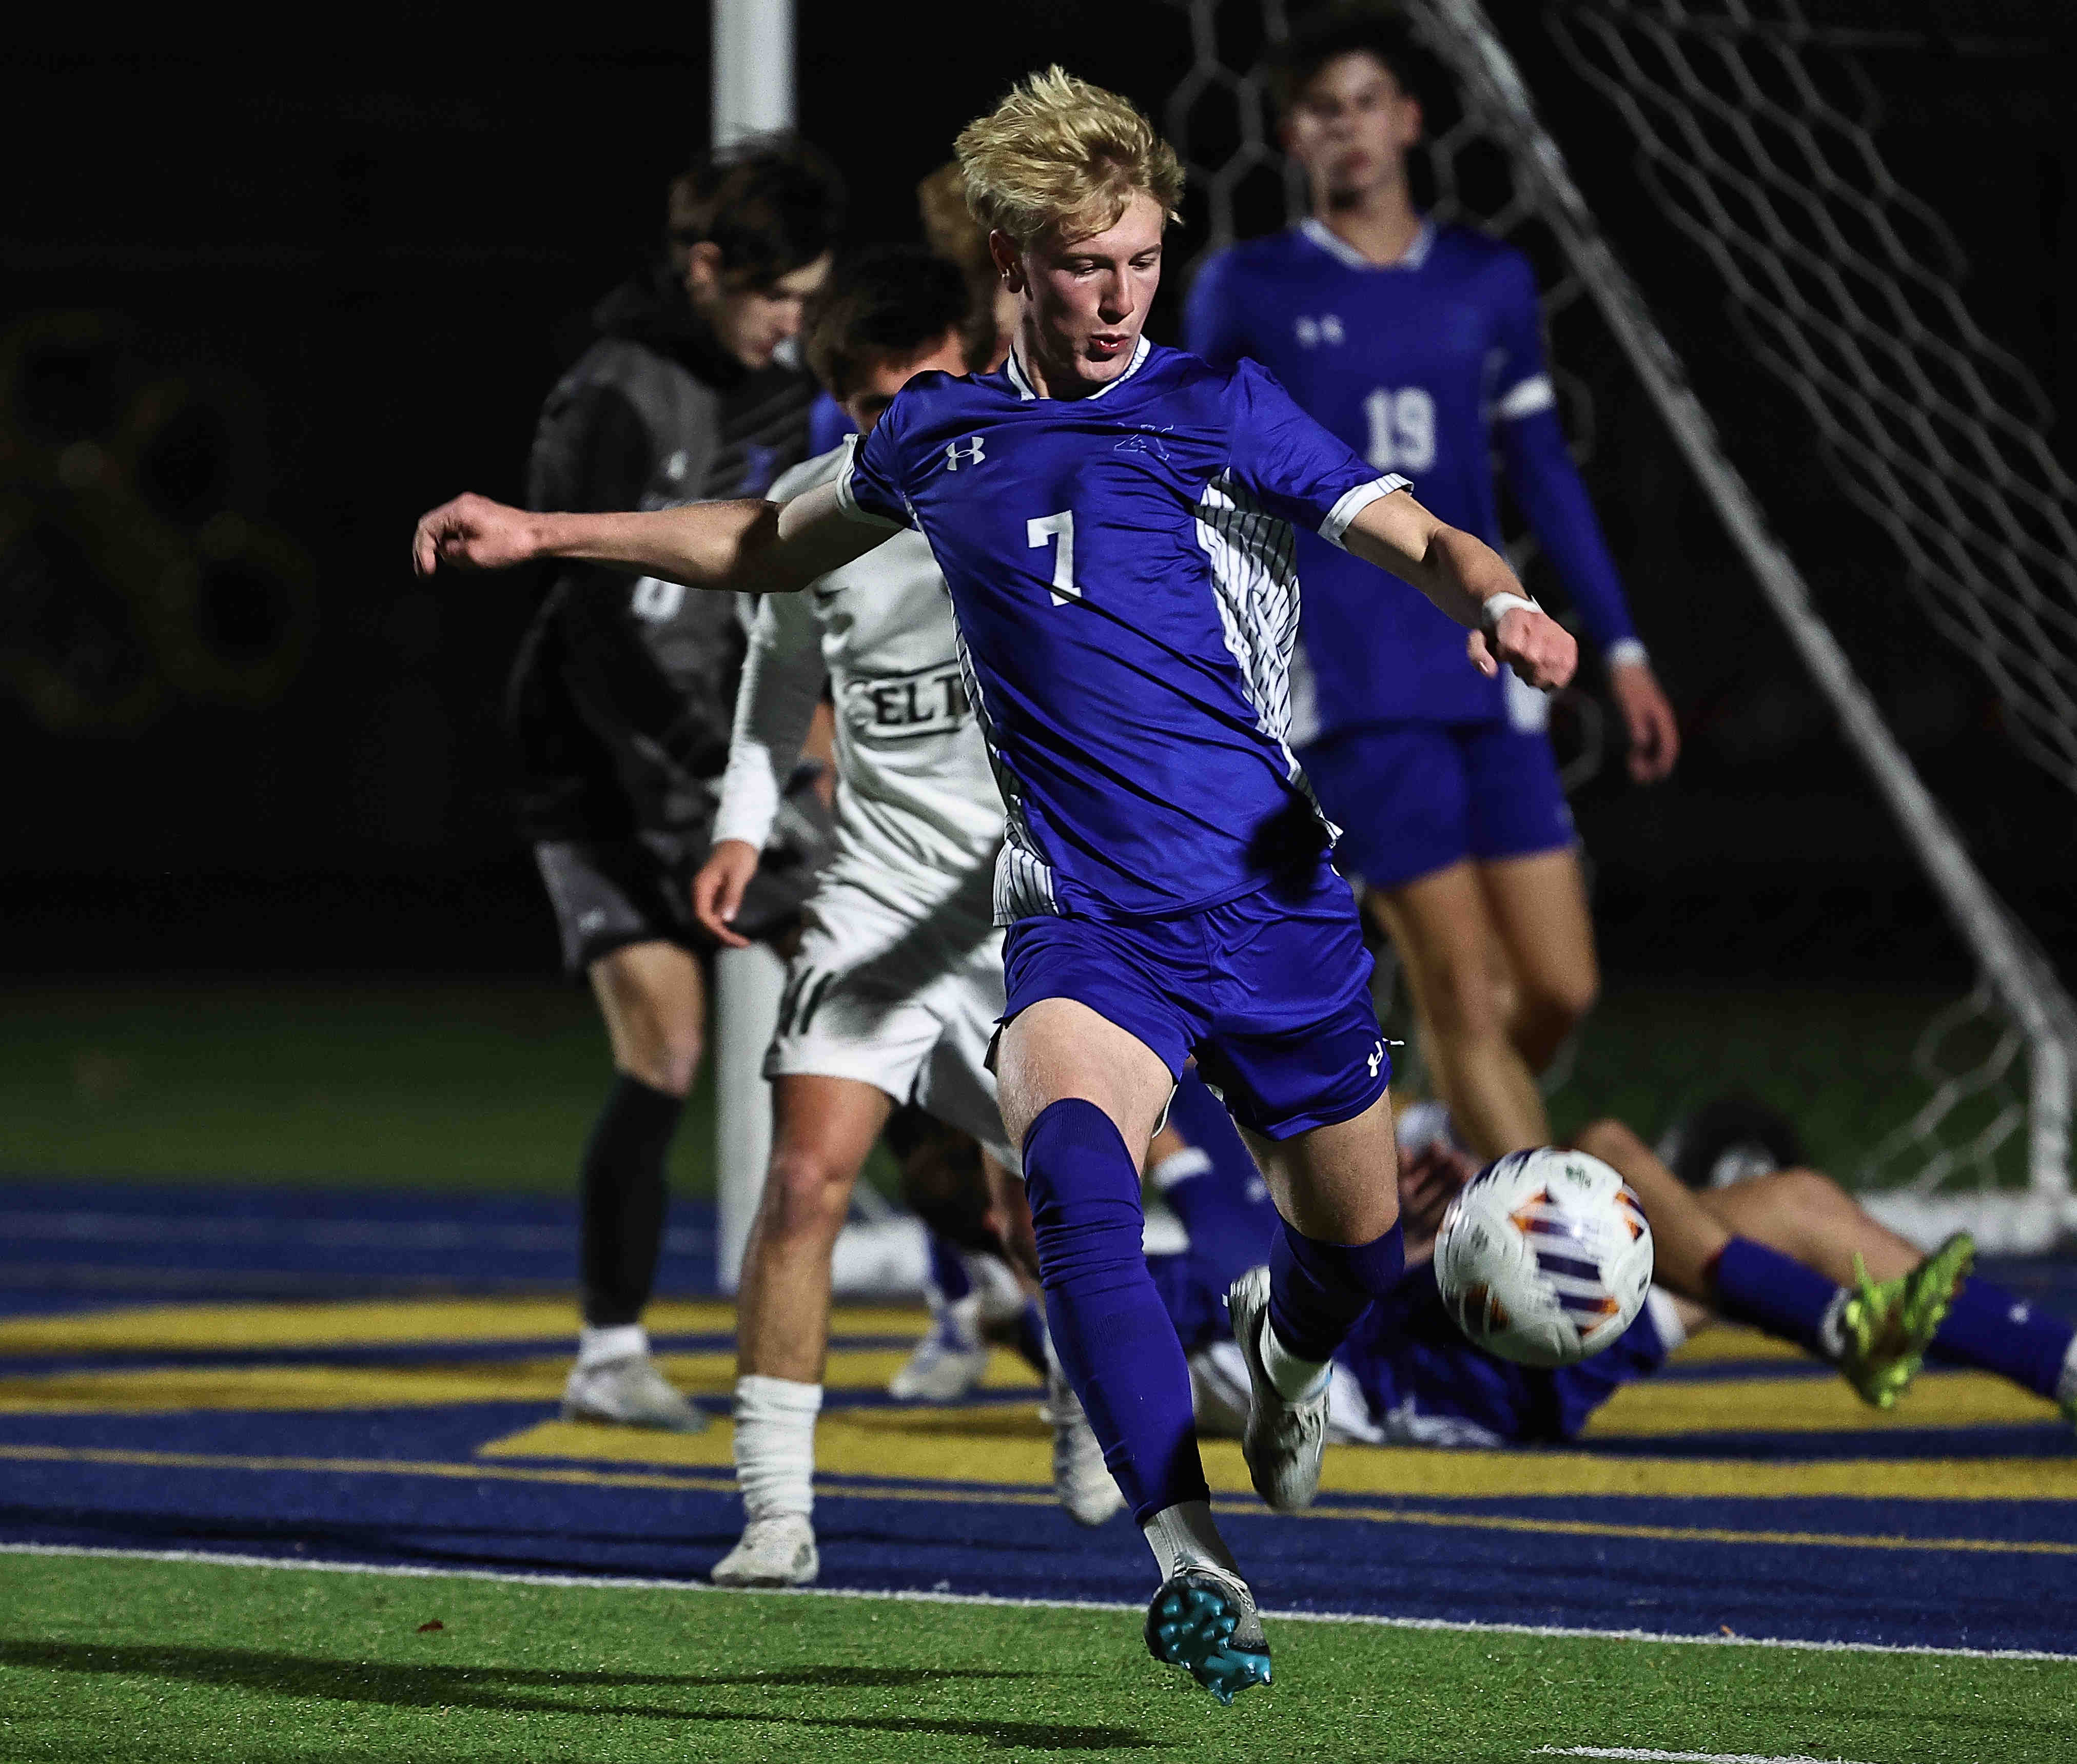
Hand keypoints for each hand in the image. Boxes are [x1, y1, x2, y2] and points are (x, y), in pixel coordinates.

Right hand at [412, 493, 542, 576]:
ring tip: (451, 567)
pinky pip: (460, 531)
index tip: (427, 571)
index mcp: (458, 510)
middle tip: (427, 573)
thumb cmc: (512, 544)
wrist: (541, 535)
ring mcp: (473, 509)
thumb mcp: (474, 555)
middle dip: (428, 551)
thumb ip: (451, 553)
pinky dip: (457, 545)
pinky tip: (465, 560)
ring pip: (446, 530)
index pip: (426, 528)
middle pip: (433, 527)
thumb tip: (444, 552)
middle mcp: (463, 504)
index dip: (422, 551)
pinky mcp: (482, 516)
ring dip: (444, 550)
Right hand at [690, 839, 761, 948]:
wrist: (739, 840)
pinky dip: (723, 926)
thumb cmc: (738, 855)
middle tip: (741, 944)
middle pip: (704, 923)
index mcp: (701, 887)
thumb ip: (731, 896)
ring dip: (721, 934)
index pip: (702, 917)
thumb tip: (725, 920)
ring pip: (708, 922)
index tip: (733, 940)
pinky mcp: (713, 896)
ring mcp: (705, 895)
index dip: (716, 931)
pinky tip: (734, 932)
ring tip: (740, 942)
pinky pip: (714, 916)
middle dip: (720, 936)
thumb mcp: (738, 875)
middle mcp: (700, 893)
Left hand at [1467, 605, 1576, 690]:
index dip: (1507, 655)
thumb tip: (1490, 672)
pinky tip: (1544, 673)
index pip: (1514, 646)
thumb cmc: (1496, 631)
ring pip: (1553, 664)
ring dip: (1539, 675)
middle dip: (1523, 668)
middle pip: (1534, 658)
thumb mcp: (1479, 639)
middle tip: (1518, 665)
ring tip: (1531, 669)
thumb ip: (1477, 654)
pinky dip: (1555, 677)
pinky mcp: (1568, 642)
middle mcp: (1539, 621)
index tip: (1505, 653)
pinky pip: (1568, 667)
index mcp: (1516, 617)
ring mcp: (1556, 631)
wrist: (1514, 612)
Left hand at [1609, 659, 1679, 782]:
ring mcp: (1651, 718)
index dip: (1664, 762)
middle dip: (1653, 764)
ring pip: (1653, 744)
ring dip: (1646, 759)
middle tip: (1640, 778)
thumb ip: (1636, 722)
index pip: (1669, 744)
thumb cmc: (1627, 682)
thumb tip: (1641, 744)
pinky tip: (1631, 755)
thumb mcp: (1629, 702)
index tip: (1656, 776)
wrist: (1621, 662)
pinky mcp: (1642, 717)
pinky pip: (1645, 738)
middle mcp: (1659, 720)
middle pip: (1663, 747)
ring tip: (1633, 769)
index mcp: (1661, 717)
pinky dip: (1640, 749)